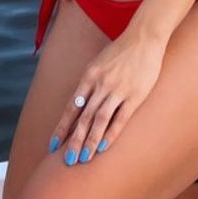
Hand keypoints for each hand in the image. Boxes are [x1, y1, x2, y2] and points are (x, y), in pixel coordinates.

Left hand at [49, 28, 166, 164]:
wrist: (144, 37)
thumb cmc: (121, 51)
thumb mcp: (99, 62)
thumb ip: (90, 82)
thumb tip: (79, 102)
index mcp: (89, 76)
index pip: (71, 107)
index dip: (62, 127)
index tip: (53, 145)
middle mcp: (100, 84)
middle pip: (83, 117)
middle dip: (73, 140)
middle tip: (67, 161)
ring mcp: (117, 90)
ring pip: (99, 120)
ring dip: (90, 141)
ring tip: (83, 158)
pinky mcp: (135, 94)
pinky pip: (120, 117)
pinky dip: (111, 133)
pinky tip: (103, 147)